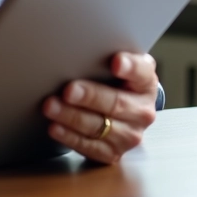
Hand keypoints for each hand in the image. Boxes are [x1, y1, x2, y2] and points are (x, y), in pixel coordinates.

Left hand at [41, 52, 158, 163]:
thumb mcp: (119, 64)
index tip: (116, 62)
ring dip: (72, 117)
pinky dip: (71, 138)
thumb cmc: (116, 81)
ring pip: (100, 127)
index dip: (130, 67)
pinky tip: (55, 128)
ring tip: (51, 106)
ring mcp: (130, 135)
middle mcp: (142, 111)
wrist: (124, 110)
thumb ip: (106, 55)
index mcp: (145, 83)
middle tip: (68, 90)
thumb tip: (81, 44)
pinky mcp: (114, 152)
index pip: (141, 73)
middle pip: (116, 104)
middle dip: (90, 96)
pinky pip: (91, 148)